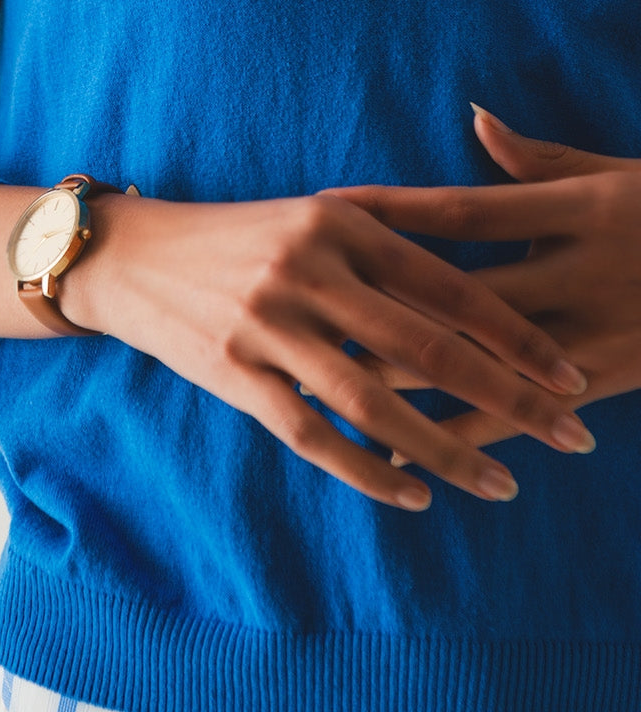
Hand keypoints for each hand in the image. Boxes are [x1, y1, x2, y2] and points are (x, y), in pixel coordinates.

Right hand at [59, 186, 593, 511]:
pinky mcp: (232, 373)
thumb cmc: (242, 236)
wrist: (136, 256)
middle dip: (510, 397)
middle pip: (428, 347)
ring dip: (448, 451)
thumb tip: (484, 278)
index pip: (449, 286)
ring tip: (504, 485)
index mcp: (341, 222)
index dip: (517, 335)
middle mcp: (308, 269)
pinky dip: (368, 470)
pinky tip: (416, 496)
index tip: (572, 375)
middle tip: (575, 435)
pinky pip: (311, 435)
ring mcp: (266, 324)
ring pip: (375, 403)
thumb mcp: (316, 215)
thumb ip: (391, 239)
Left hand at [327, 105, 640, 459]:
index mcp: (576, 210)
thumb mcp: (616, 173)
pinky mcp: (608, 380)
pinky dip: (464, 433)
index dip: (394, 209)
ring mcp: (595, 331)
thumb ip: (538, 157)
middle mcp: (579, 272)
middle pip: (461, 293)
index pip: (464, 210)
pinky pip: (522, 413)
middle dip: (381, 305)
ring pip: (483, 362)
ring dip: (405, 380)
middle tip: (304, 315)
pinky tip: (411, 454)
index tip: (326, 207)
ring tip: (332, 392)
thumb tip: (475, 118)